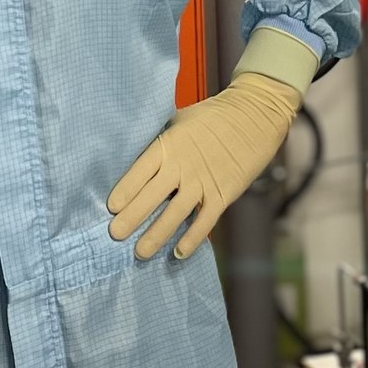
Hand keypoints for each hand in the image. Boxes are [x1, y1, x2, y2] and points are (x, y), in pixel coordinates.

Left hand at [109, 69, 300, 261]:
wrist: (255, 115)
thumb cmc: (213, 116)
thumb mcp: (181, 120)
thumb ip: (162, 141)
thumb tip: (139, 159)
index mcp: (168, 144)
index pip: (140, 171)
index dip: (125, 190)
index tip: (111, 208)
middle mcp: (182, 165)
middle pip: (152, 196)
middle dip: (132, 218)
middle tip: (115, 235)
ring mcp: (203, 182)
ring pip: (174, 214)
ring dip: (156, 235)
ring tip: (140, 252)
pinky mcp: (223, 194)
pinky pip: (204, 221)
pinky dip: (192, 238)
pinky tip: (178, 253)